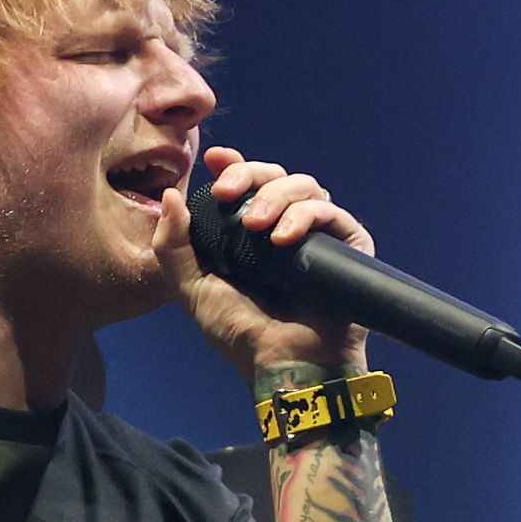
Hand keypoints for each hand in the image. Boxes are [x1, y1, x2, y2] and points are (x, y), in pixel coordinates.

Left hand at [151, 145, 372, 383]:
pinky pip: (330, 211)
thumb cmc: (239, 332)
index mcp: (249, 234)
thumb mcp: (192, 288)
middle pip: (274, 175)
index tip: (214, 159)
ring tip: (255, 227)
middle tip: (227, 193)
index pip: (246, 184)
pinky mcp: (348, 244)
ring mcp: (318, 235)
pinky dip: (304, 216)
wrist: (280, 362)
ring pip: (303, 186)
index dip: (233, 165)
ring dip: (275, 196)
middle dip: (248, 174)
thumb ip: (174, 245)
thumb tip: (171, 195)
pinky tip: (282, 238)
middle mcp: (285, 227)